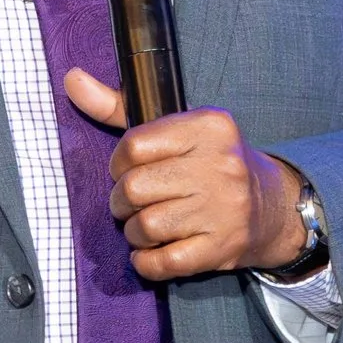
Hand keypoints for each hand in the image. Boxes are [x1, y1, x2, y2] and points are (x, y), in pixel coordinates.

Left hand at [63, 67, 306, 280]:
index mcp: (209, 126)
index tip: (127, 170)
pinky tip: (150, 252)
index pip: (134, 145)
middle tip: (132, 203)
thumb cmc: (208, 162)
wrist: (270, 206)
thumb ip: (119, 107)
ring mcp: (224, 209)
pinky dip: (146, 262)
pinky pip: (165, 262)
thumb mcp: (175, 126)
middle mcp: (220, 165)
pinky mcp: (222, 248)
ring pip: (147, 226)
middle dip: (122, 201)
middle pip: (136, 188)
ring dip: (134, 232)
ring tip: (144, 226)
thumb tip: (72, 80)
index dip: (118, 164)